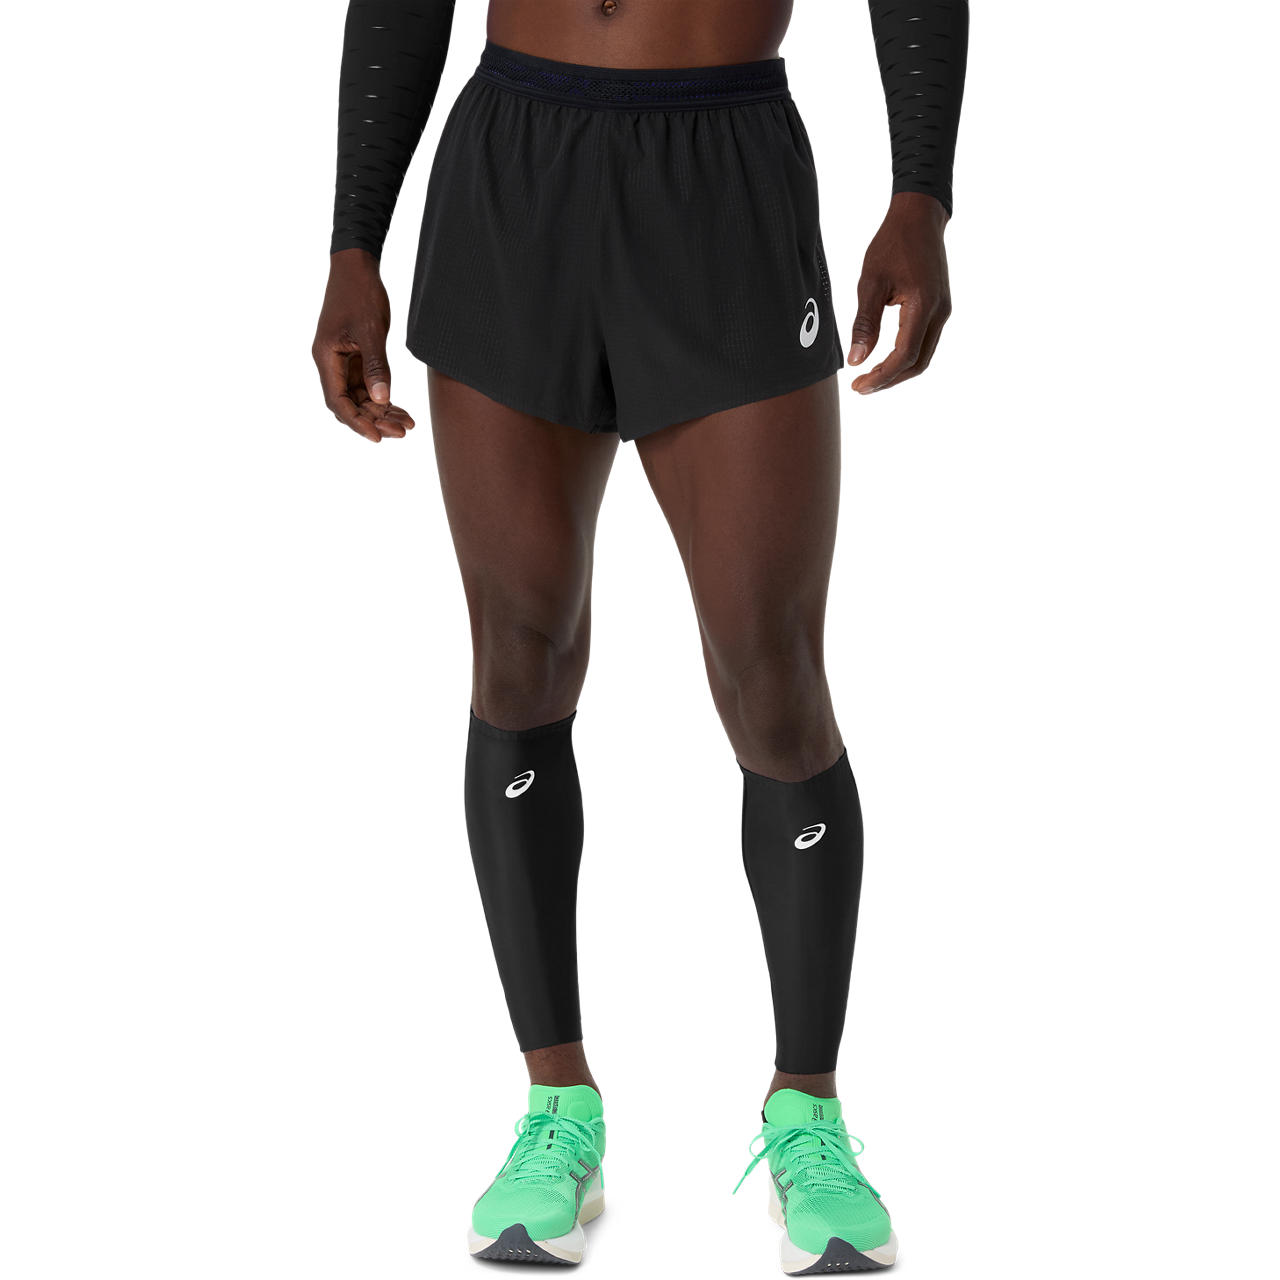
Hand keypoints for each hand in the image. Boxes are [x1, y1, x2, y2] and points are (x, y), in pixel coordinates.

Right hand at [312, 249, 415, 442]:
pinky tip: (401, 409)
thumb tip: (380, 400)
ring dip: (381, 412)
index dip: (356, 422)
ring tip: (406, 425)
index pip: (338, 401)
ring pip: (360, 397)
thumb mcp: (371, 330)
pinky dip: (383, 397)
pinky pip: (367, 385)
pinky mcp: (355, 357)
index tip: (377, 437)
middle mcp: (331, 363)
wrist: (357, 266)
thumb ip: (375, 366)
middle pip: (349, 404)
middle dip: (374, 420)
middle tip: (401, 432)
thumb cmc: (360, 293)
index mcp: (326, 357)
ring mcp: (342, 361)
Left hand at [848, 192, 951, 393]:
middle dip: (889, 380)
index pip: (904, 355)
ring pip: (924, 356)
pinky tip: (886, 359)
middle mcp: (939, 312)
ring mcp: (943, 311)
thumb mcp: (870, 283)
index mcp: (923, 305)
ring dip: (898, 371)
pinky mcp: (940, 308)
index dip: (881, 376)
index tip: (858, 386)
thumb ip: (864, 323)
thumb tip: (856, 360)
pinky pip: (925, 342)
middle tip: (861, 387)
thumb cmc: (892, 244)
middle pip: (917, 363)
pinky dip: (906, 357)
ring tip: (871, 377)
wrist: (920, 218)